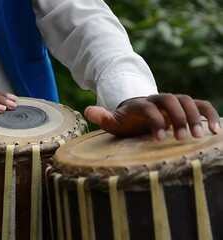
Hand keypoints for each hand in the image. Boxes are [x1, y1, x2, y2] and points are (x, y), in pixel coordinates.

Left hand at [84, 93, 219, 139]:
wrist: (138, 113)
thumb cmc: (125, 121)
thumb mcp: (112, 121)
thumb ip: (102, 116)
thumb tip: (87, 110)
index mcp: (140, 103)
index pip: (148, 107)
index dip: (154, 120)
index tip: (158, 139)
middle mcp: (158, 99)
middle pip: (171, 100)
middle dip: (178, 117)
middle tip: (181, 138)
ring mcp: (173, 101)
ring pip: (188, 101)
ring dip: (195, 116)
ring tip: (199, 136)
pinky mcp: (185, 106)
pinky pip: (201, 105)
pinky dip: (210, 114)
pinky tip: (216, 130)